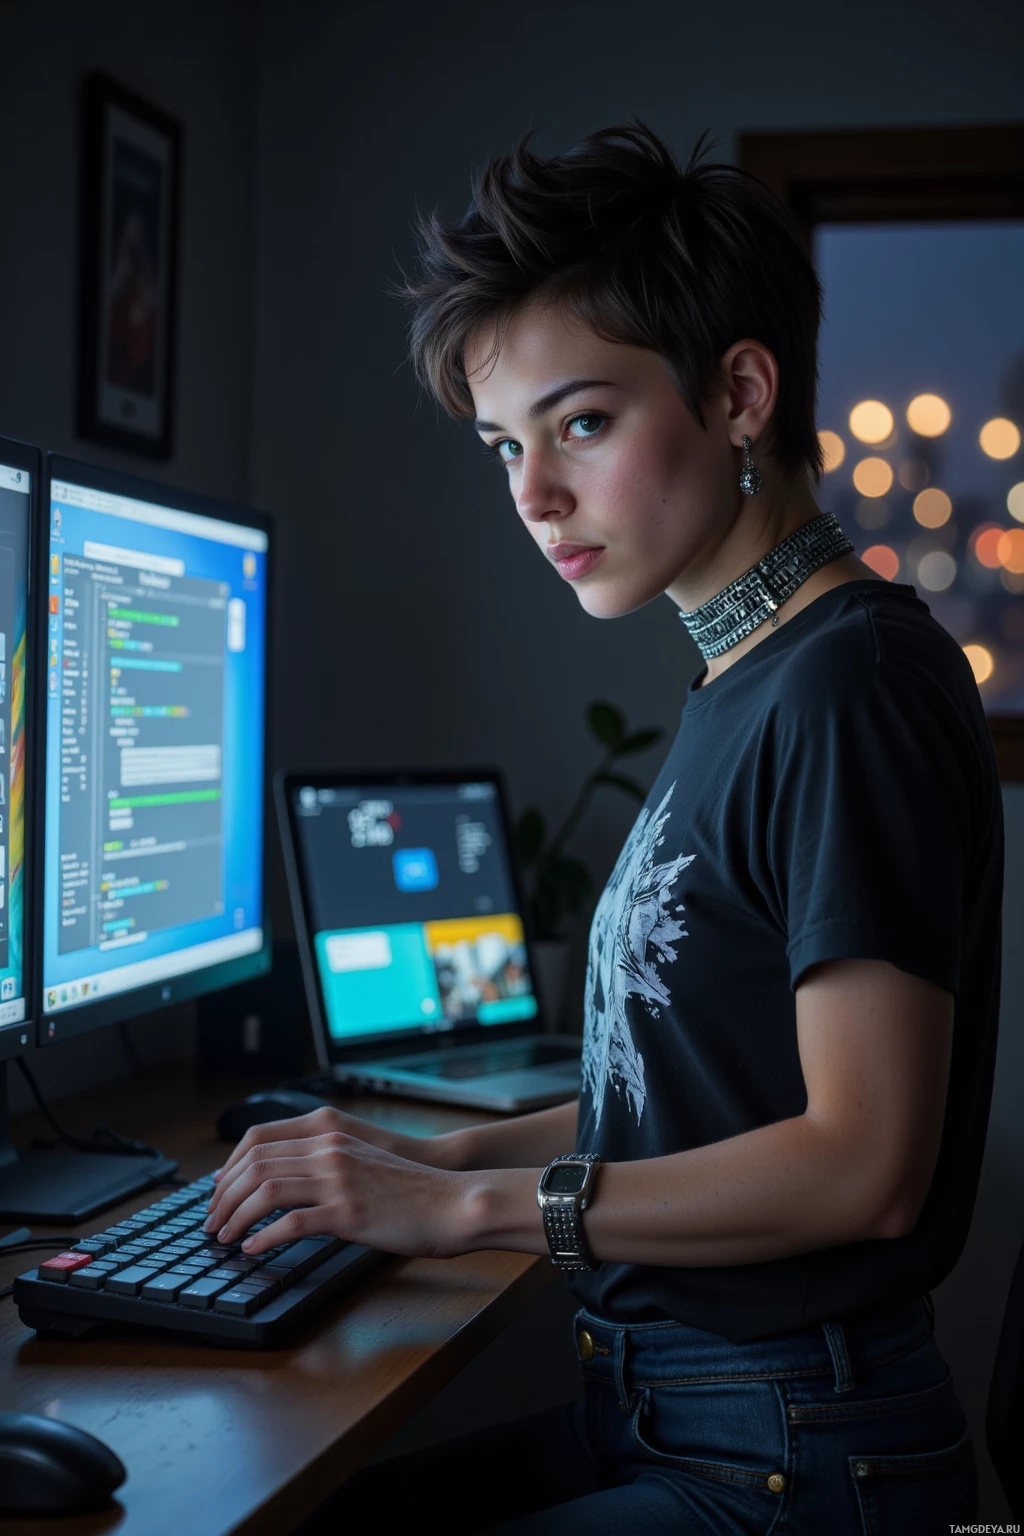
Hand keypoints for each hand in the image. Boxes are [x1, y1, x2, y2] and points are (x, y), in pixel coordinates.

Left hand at [202, 1119, 469, 1258]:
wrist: (450, 1201)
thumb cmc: (409, 1188)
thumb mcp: (361, 1159)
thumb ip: (325, 1161)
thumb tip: (285, 1183)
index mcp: (328, 1133)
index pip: (258, 1138)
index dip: (229, 1166)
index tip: (218, 1191)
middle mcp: (328, 1149)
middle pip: (254, 1164)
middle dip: (223, 1195)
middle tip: (212, 1221)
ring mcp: (338, 1178)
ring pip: (266, 1190)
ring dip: (236, 1217)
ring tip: (224, 1238)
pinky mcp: (348, 1211)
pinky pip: (292, 1223)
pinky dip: (264, 1237)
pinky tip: (254, 1249)